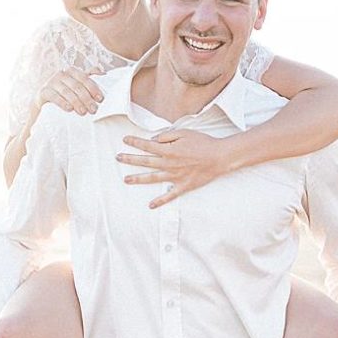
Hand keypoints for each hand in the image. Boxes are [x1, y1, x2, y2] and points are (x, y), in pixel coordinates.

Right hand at [34, 67, 103, 115]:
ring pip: (66, 91)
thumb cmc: (65, 94)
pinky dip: (62, 102)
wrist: (44, 104)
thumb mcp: (76, 85)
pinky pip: (54, 96)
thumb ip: (89, 78)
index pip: (85, 78)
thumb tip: (104, 73)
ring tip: (83, 112)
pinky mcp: (43, 91)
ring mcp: (51, 82)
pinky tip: (69, 109)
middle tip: (93, 110)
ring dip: (76, 102)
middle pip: (77, 86)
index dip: (93, 88)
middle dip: (86, 98)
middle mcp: (61, 74)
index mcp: (72, 71)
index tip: (100, 99)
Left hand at [117, 130, 231, 207]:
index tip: (125, 139)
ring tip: (126, 179)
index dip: (135, 142)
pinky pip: (170, 195)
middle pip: (145, 162)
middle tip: (118, 158)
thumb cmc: (203, 143)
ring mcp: (175, 176)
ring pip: (153, 178)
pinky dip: (160, 201)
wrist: (219, 157)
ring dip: (138, 179)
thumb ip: (168, 136)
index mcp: (169, 150)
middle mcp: (169, 164)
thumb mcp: (185, 132)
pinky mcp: (183, 186)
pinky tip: (151, 205)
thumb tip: (154, 140)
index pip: (147, 145)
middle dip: (130, 159)